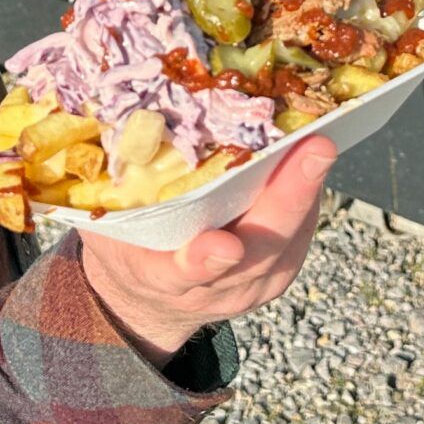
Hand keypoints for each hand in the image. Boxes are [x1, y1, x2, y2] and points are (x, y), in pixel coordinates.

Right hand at [77, 138, 337, 363]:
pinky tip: (314, 158)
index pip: (181, 274)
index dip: (203, 261)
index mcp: (159, 279)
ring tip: (320, 143)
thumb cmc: (126, 245)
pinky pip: (298, 236)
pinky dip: (307, 197)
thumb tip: (103, 124)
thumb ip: (111, 194)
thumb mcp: (106, 225)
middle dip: (287, 201)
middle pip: (256, 252)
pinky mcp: (277, 274)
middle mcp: (212, 290)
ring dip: (307, 192)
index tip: (225, 245)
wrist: (150, 300)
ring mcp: (251, 286)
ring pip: (286, 243)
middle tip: (314, 151)